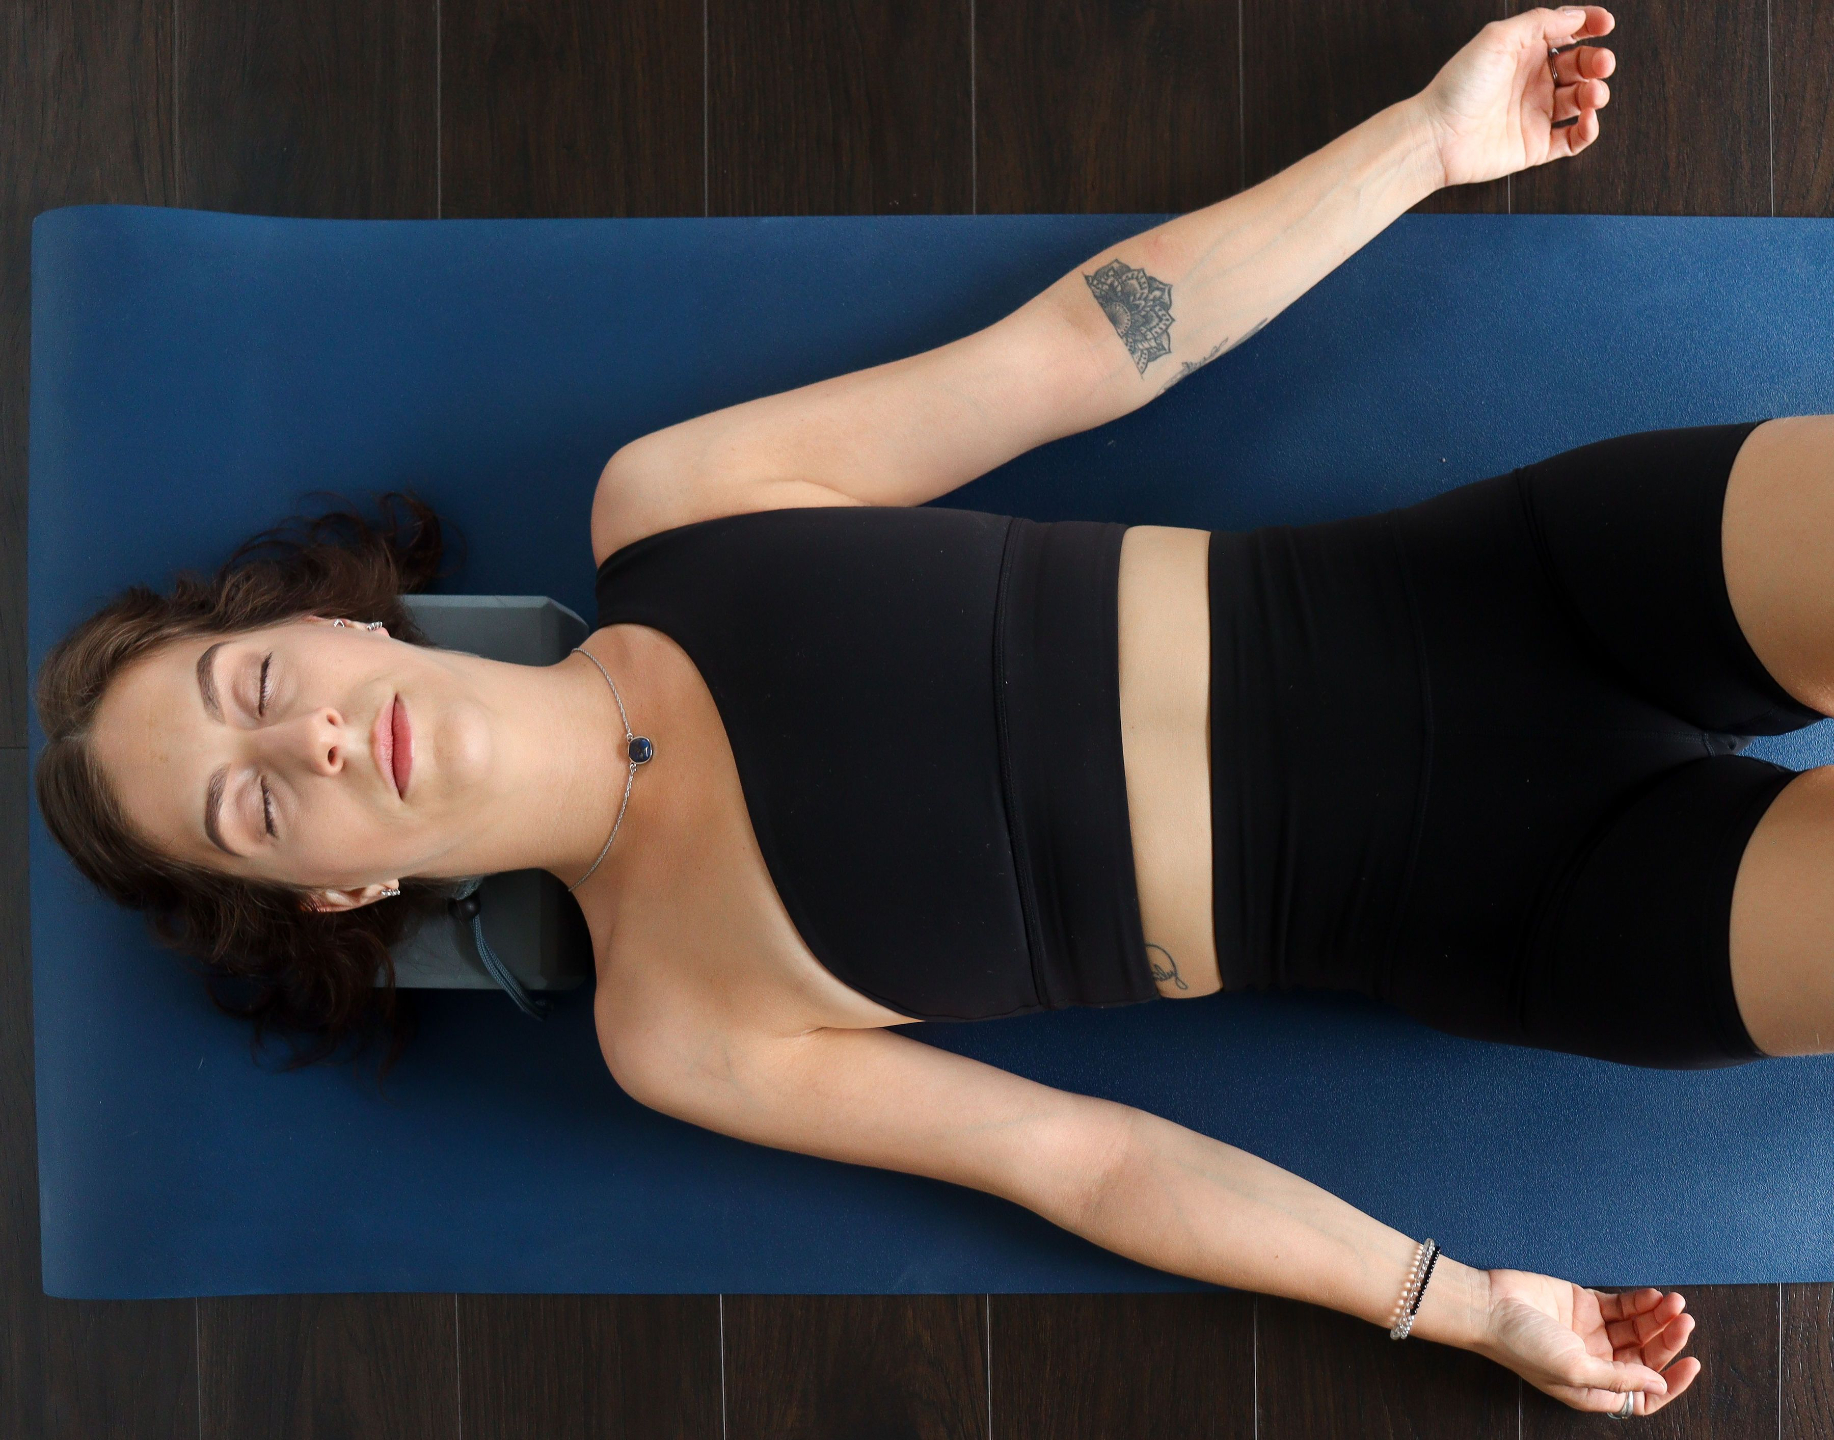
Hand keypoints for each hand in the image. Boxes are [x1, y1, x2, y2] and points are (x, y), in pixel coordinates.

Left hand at [1415, 6, 1616, 188]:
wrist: (1435, 137)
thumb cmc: (1457, 87)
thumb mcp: (1497, 39)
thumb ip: (1538, 22)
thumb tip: (1575, 15)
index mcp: (1524, 53)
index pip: (1567, 33)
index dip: (1590, 25)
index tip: (1606, 23)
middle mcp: (1532, 82)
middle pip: (1580, 66)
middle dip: (1597, 62)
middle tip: (1602, 64)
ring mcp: (1535, 114)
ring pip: (1581, 101)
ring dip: (1595, 94)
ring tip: (1592, 93)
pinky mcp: (1535, 145)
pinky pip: (1572, 139)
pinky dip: (1587, 130)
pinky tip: (1587, 120)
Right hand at [1472, 1267, 1699, 1416]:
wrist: (1490, 1306)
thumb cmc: (1524, 1345)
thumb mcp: (1576, 1370)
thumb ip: (1620, 1378)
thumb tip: (1658, 1385)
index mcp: (1594, 1388)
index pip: (1644, 1394)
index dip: (1670, 1383)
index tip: (1691, 1364)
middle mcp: (1596, 1362)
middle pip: (1645, 1356)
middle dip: (1668, 1340)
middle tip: (1684, 1321)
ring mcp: (1591, 1332)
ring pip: (1638, 1328)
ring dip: (1658, 1317)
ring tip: (1673, 1303)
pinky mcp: (1584, 1305)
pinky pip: (1622, 1306)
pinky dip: (1640, 1302)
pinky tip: (1652, 1296)